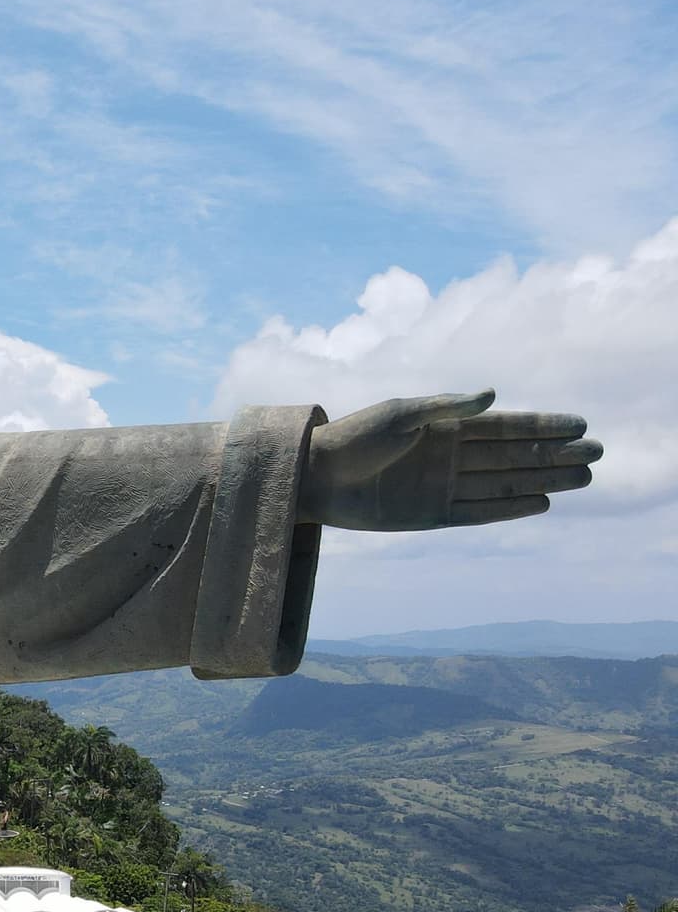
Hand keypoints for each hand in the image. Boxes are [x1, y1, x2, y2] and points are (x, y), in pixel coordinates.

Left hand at [298, 390, 599, 530]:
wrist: (312, 477)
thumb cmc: (352, 438)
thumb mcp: (400, 414)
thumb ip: (448, 407)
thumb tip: (494, 395)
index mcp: (443, 426)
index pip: (505, 426)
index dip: (542, 425)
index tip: (580, 424)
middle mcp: (448, 456)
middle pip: (514, 455)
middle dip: (555, 453)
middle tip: (598, 453)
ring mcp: (441, 486)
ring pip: (504, 484)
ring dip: (543, 480)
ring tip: (584, 477)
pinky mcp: (430, 516)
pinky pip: (479, 512)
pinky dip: (509, 508)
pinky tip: (542, 502)